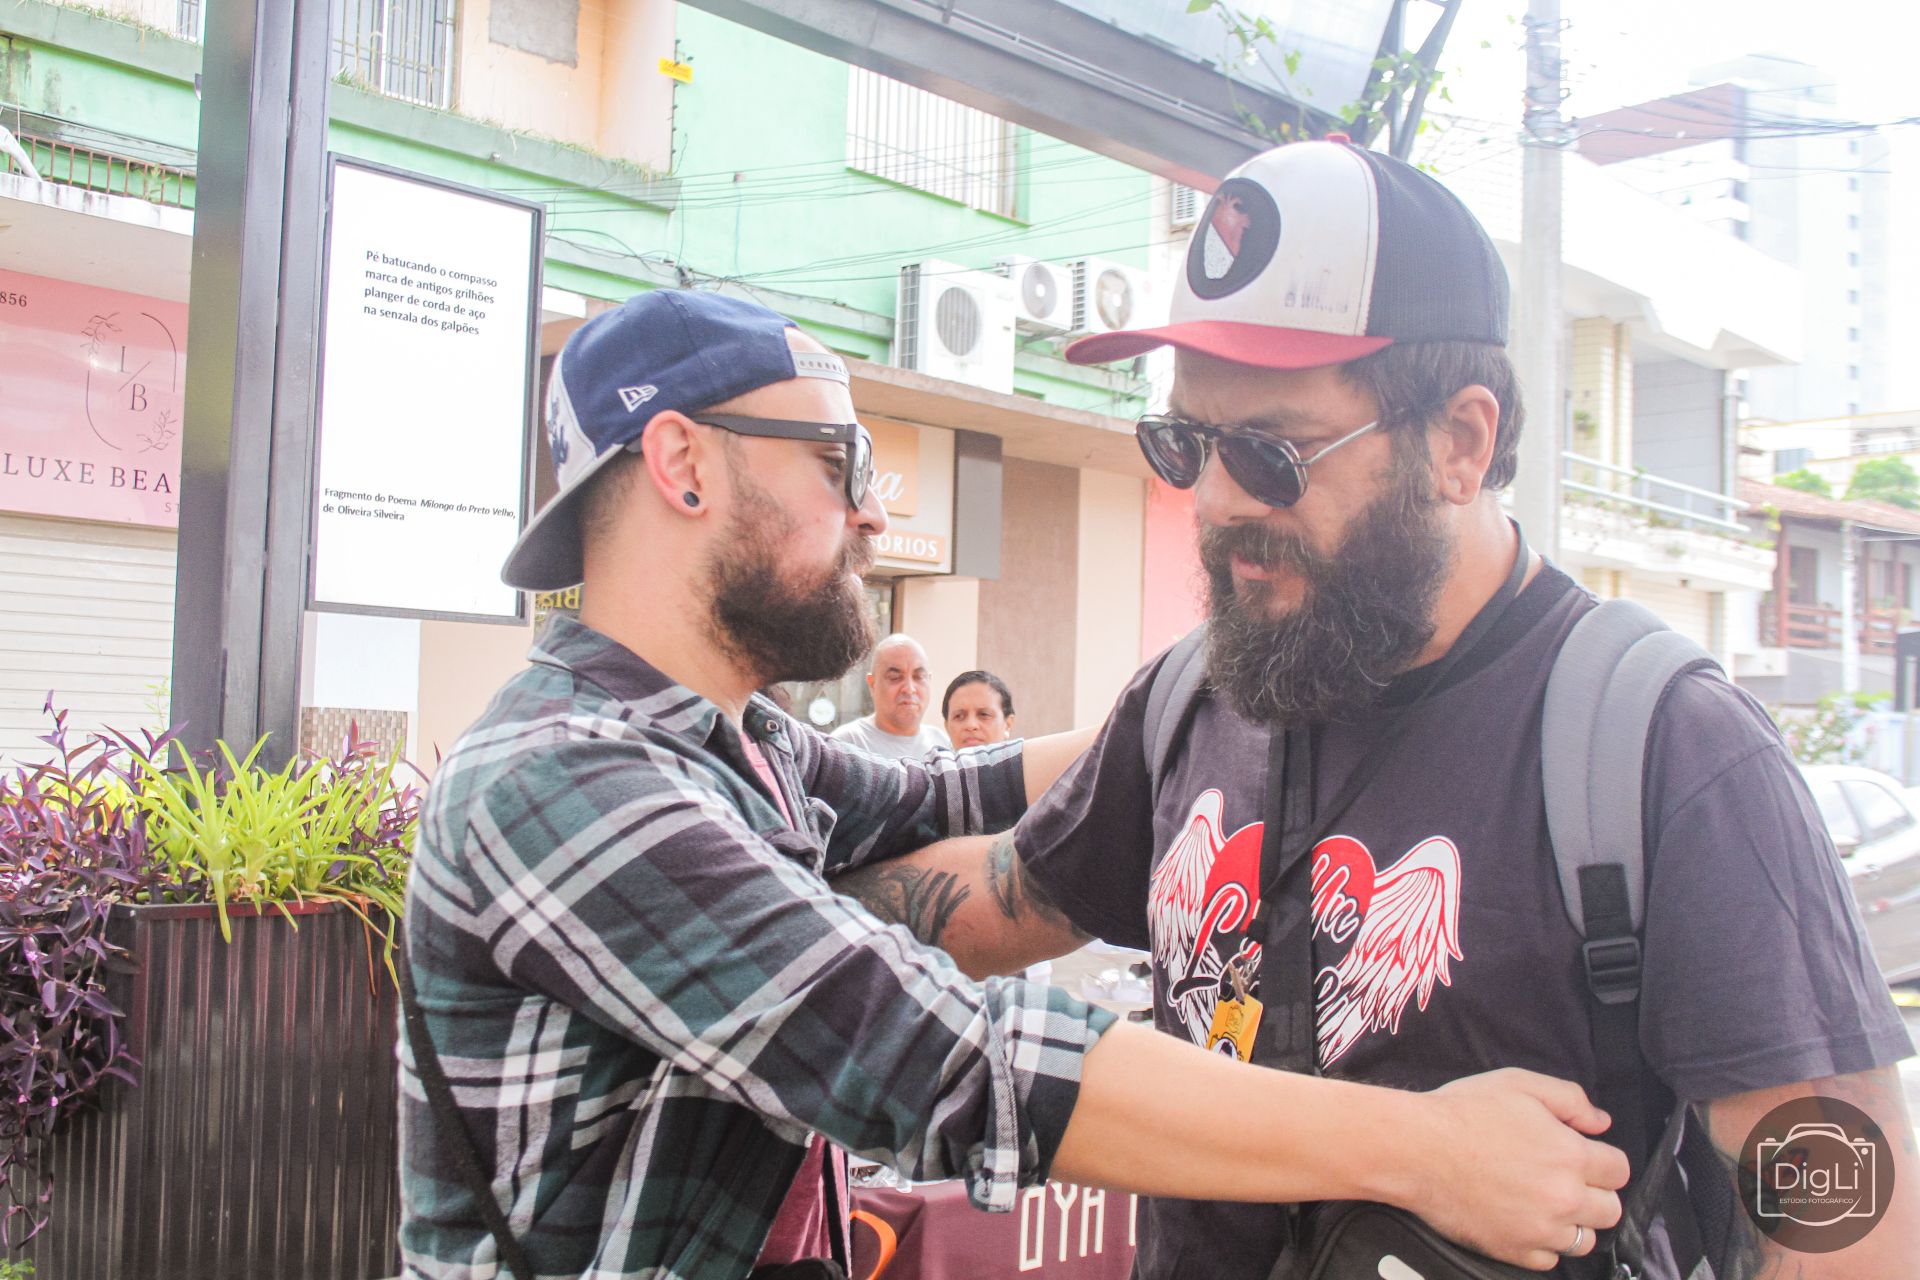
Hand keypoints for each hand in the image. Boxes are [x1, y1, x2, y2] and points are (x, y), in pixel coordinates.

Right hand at [1401, 1069, 1628, 1270]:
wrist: (1415, 1149)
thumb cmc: (1463, 1112)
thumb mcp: (1519, 1084)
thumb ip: (1570, 1099)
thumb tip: (1601, 1122)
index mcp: (1571, 1155)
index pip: (1619, 1170)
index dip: (1602, 1159)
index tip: (1582, 1155)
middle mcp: (1564, 1198)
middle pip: (1610, 1210)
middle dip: (1593, 1193)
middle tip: (1563, 1178)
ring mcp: (1541, 1230)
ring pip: (1585, 1240)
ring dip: (1572, 1222)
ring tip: (1543, 1202)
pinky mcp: (1515, 1251)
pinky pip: (1550, 1260)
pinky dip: (1542, 1243)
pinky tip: (1522, 1220)